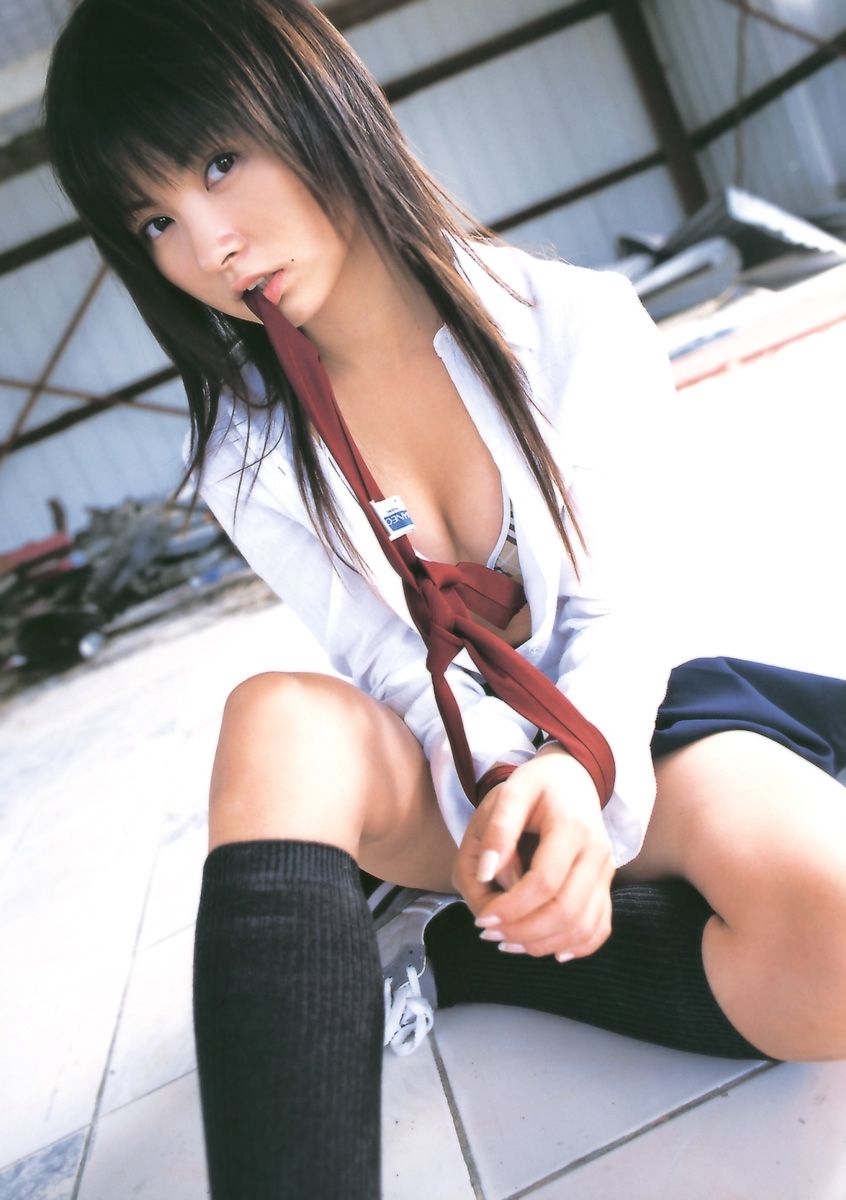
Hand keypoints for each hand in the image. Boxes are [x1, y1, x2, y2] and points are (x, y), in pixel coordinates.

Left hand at [452, 748, 614, 960]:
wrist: (572, 779)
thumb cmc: (536, 786)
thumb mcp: (510, 793)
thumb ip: (497, 831)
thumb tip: (486, 875)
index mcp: (571, 827)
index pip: (545, 882)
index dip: (512, 907)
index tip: (482, 917)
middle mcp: (596, 852)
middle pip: (567, 911)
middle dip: (524, 932)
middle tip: (489, 933)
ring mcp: (606, 871)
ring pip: (584, 926)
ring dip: (544, 944)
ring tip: (507, 942)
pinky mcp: (606, 885)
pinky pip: (600, 927)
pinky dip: (576, 947)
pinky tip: (546, 949)